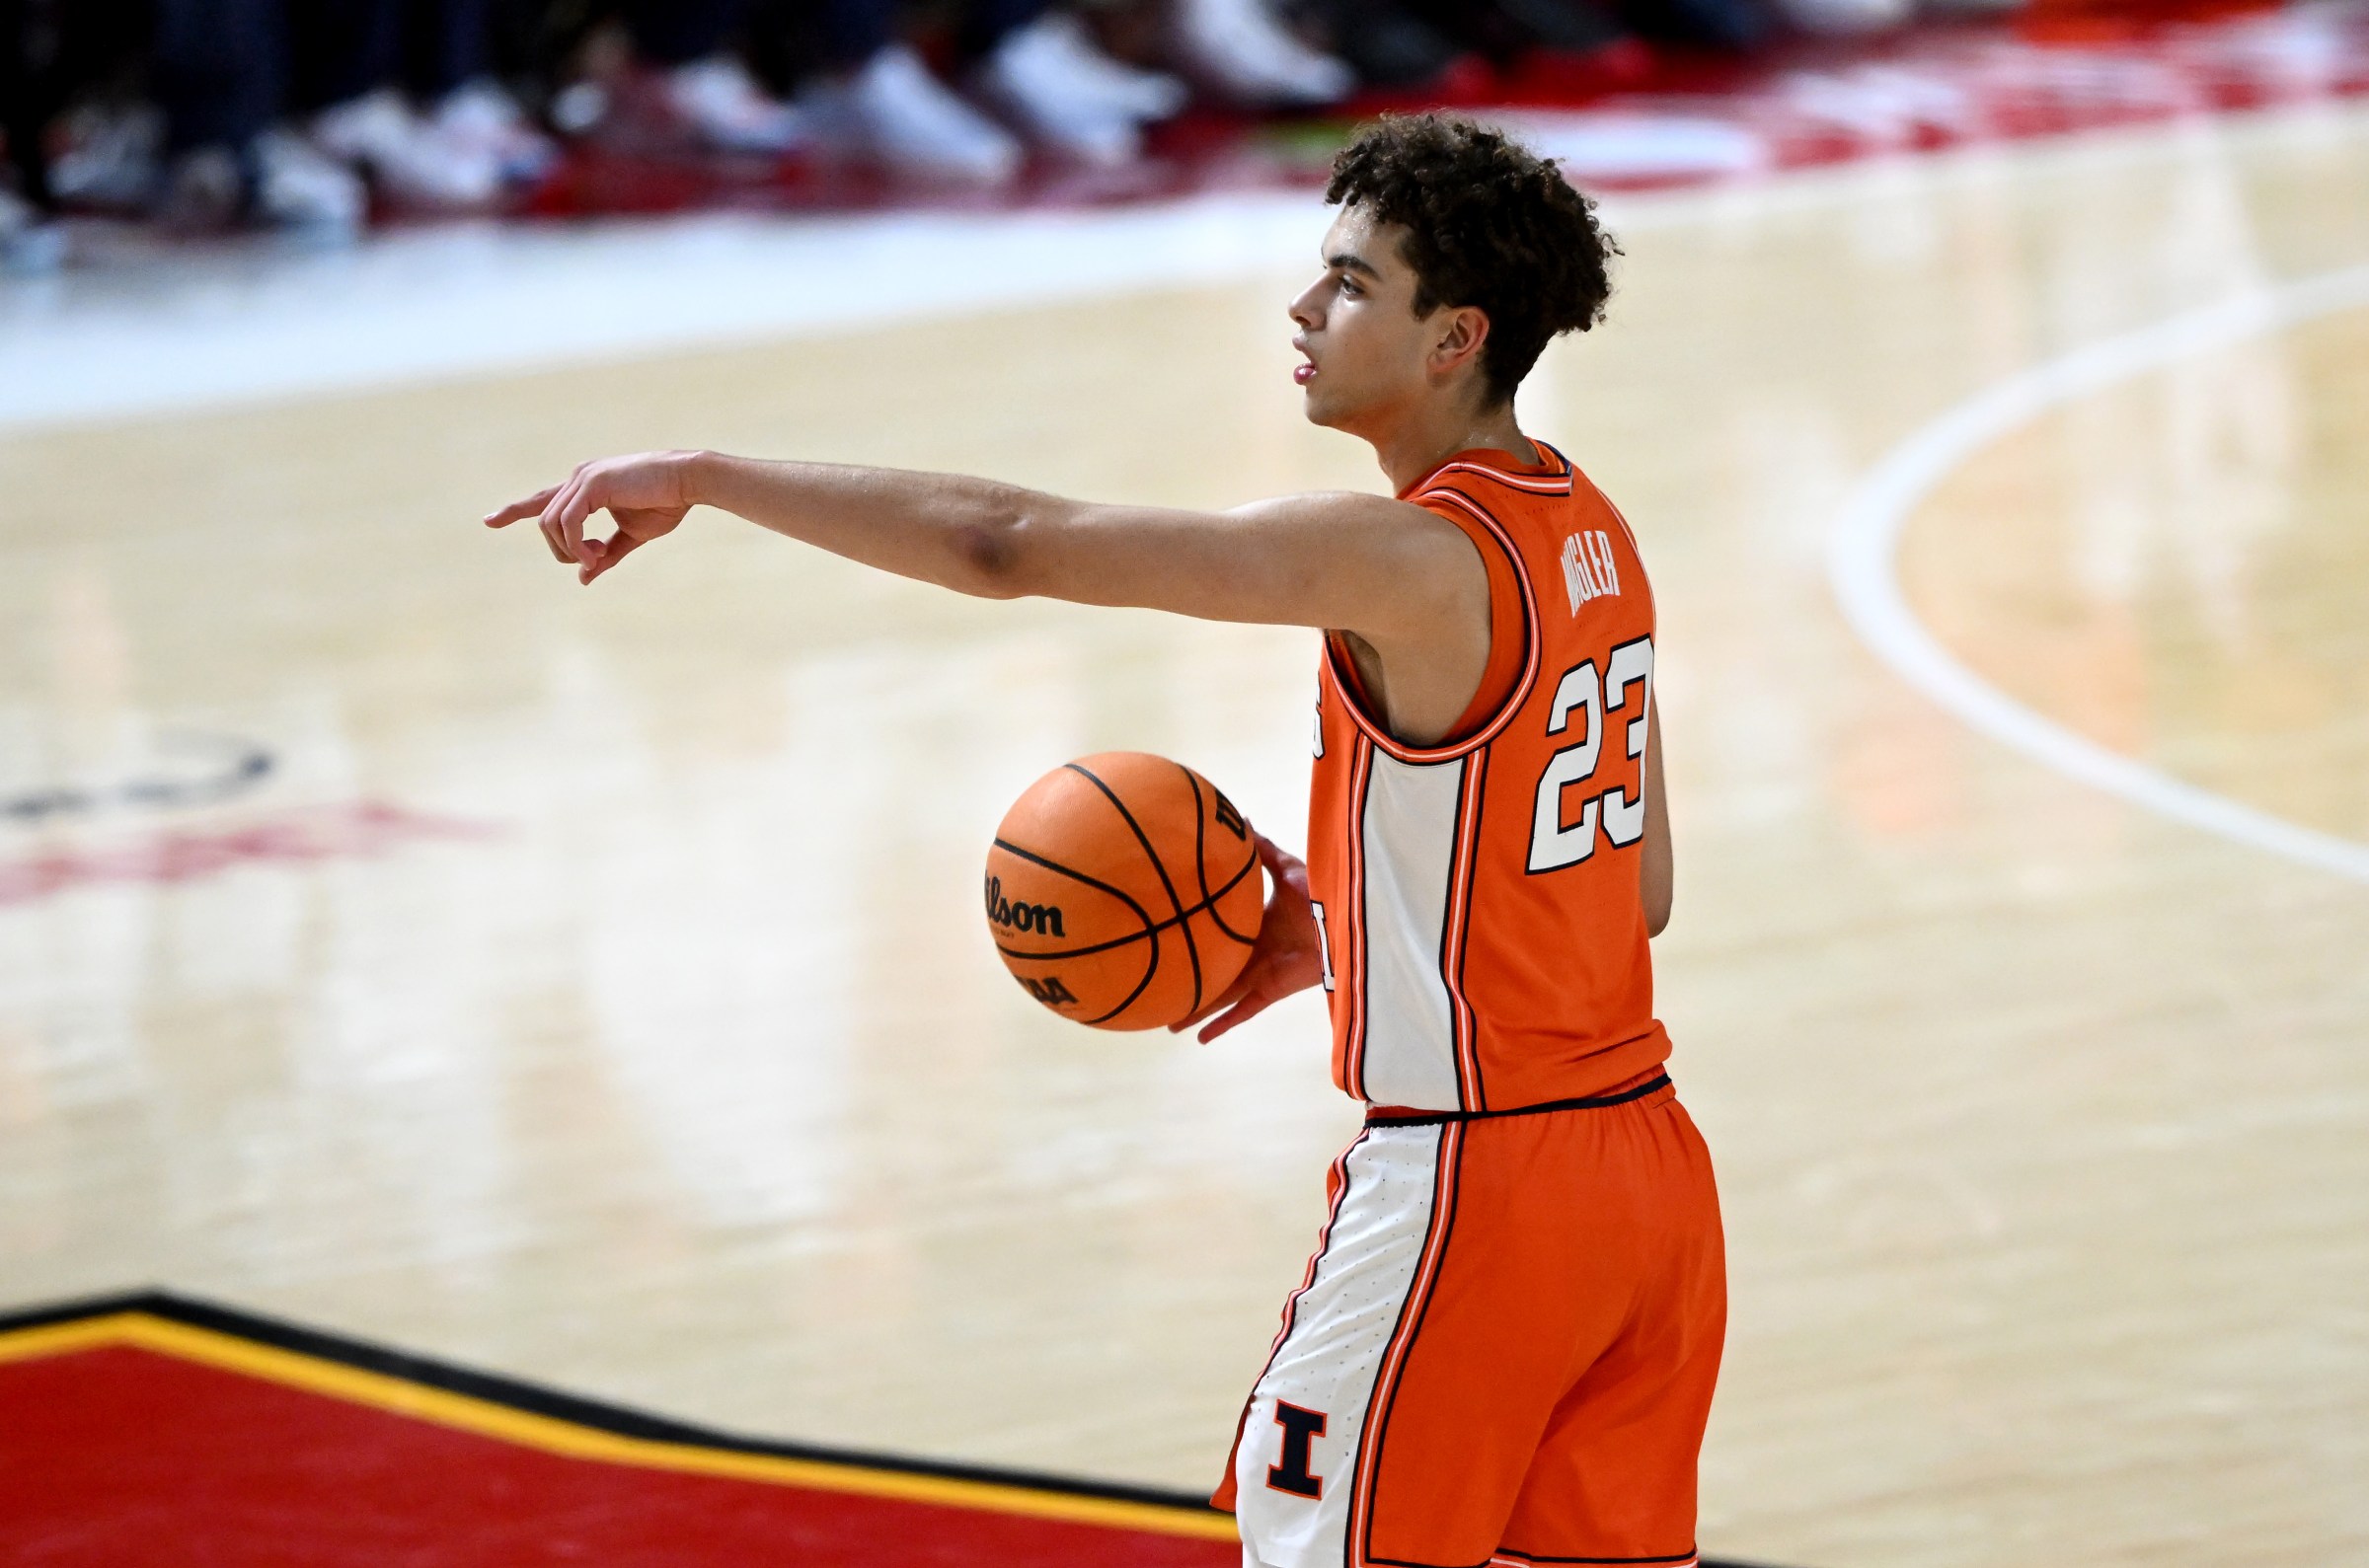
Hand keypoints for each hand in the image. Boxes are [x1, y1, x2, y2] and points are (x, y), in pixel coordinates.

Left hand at [483, 450, 702, 583]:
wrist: (688, 481)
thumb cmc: (667, 504)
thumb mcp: (632, 536)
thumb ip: (606, 555)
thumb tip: (583, 578)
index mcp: (586, 487)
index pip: (543, 499)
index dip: (515, 510)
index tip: (489, 521)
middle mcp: (579, 478)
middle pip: (545, 521)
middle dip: (561, 550)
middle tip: (594, 561)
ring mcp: (583, 478)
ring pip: (551, 522)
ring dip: (570, 549)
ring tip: (597, 557)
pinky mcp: (592, 483)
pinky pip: (567, 521)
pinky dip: (576, 543)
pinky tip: (595, 553)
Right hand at [1172, 831, 1325, 1044]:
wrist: (1343, 919)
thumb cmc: (1320, 892)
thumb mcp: (1285, 867)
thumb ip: (1262, 850)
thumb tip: (1242, 819)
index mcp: (1254, 926)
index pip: (1220, 935)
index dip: (1198, 939)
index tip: (1173, 942)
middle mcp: (1252, 954)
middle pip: (1214, 973)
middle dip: (1191, 984)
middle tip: (1162, 993)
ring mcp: (1260, 976)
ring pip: (1221, 997)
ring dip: (1197, 1010)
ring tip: (1169, 1023)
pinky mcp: (1270, 990)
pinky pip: (1243, 1011)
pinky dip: (1223, 1024)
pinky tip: (1202, 1040)